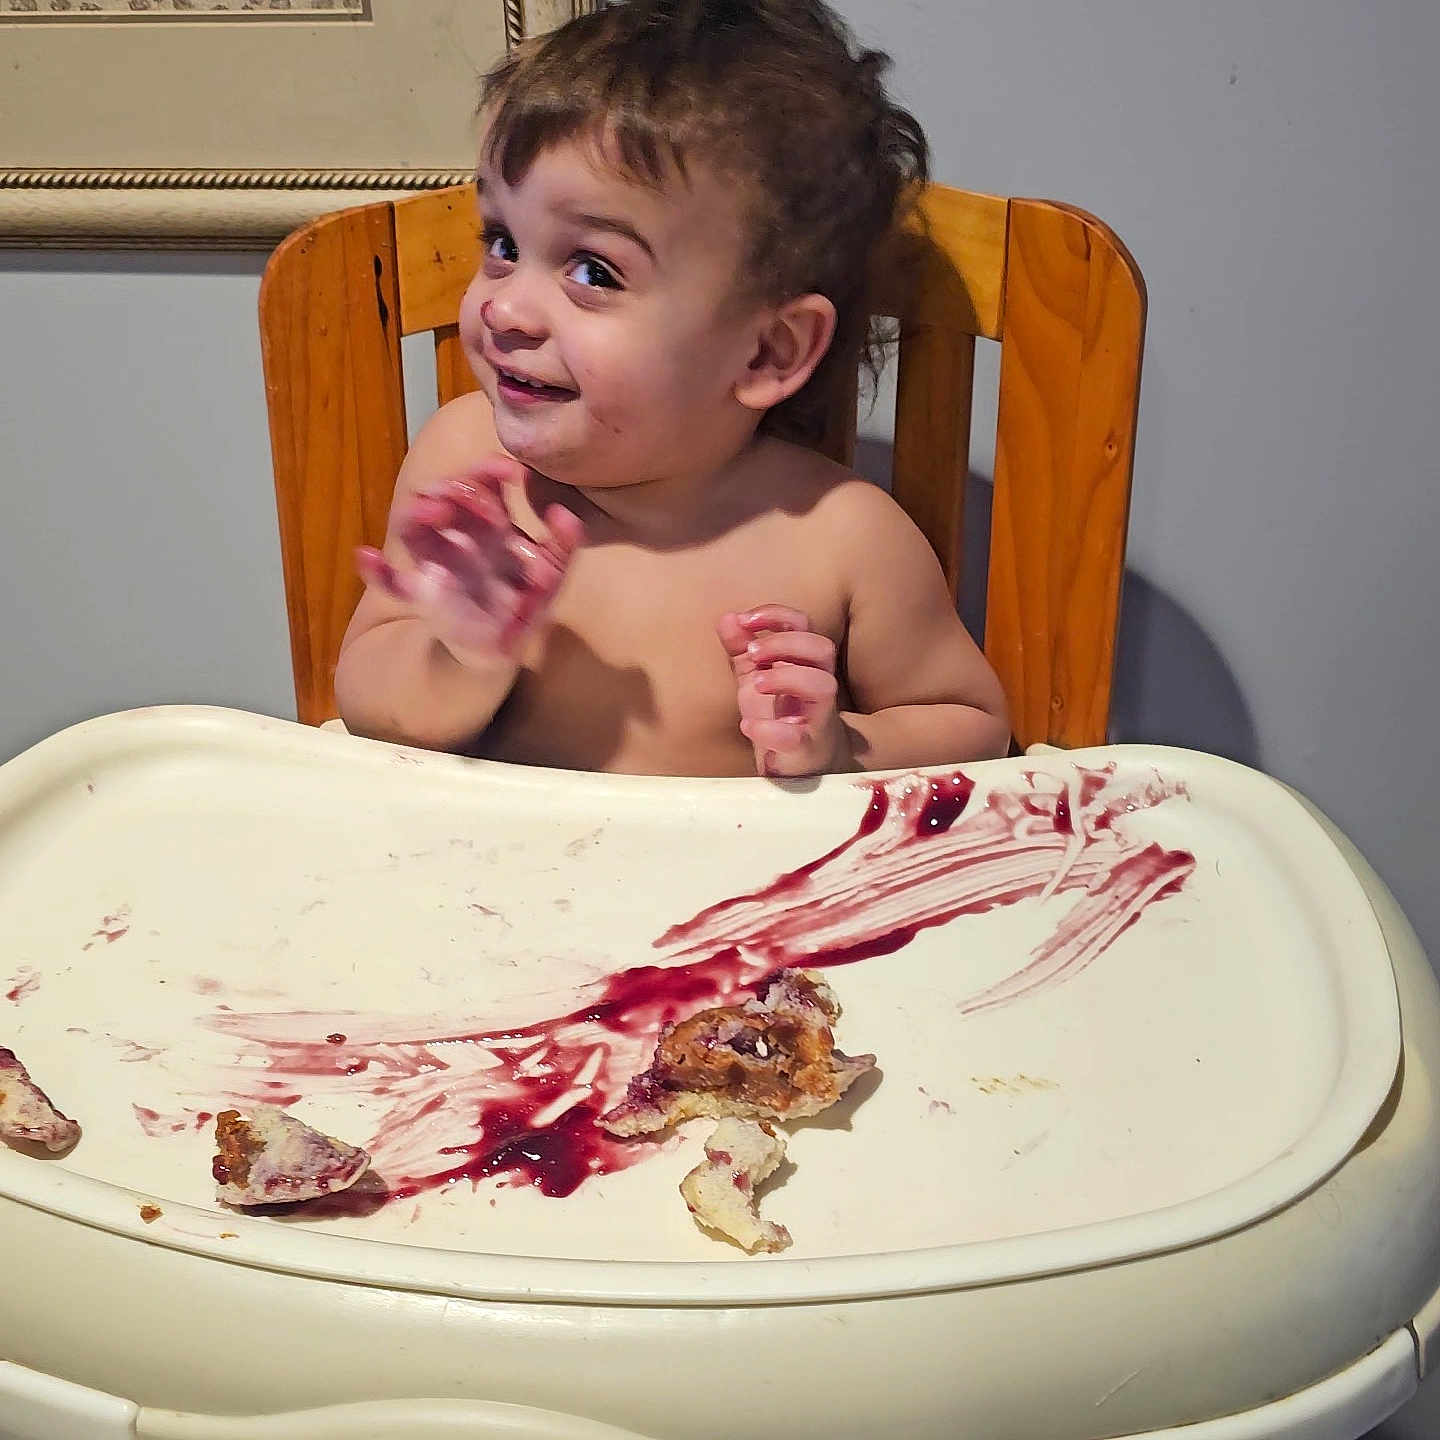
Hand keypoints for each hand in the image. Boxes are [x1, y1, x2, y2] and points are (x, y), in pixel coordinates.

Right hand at [357, 458, 583, 668]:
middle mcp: (458, 537)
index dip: (488, 472)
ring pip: (415, 528)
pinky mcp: (421, 594)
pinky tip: (367, 556)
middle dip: (456, 488)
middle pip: (445, 498)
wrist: (505, 646)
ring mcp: (436, 562)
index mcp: (489, 526)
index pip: (481, 486)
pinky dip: (376, 570)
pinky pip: (392, 583)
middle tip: (470, 492)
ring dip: (417, 512)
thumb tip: (564, 513)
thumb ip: (563, 544)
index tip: (506, 470)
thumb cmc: (526, 602)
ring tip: (432, 509)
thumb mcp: (553, 572)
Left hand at [718, 605, 846, 776]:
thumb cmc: (781, 715)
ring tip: (756, 684)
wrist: (802, 765)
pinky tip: (747, 726)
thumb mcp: (756, 677)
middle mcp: (818, 685)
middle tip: (752, 653)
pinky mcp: (807, 749)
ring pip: (822, 686)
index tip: (744, 620)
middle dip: (784, 643)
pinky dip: (770, 730)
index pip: (802, 625)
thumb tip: (727, 618)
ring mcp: (816, 717)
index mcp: (805, 663)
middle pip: (822, 648)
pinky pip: (797, 738)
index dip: (776, 615)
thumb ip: (741, 649)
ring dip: (785, 677)